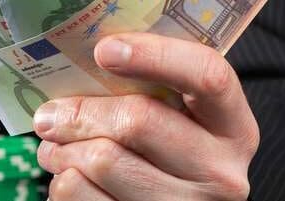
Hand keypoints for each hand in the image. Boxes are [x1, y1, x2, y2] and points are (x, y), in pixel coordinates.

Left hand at [33, 33, 259, 199]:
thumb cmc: (163, 161)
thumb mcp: (177, 125)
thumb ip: (148, 96)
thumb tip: (77, 77)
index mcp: (233, 129)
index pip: (208, 77)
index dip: (155, 56)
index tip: (105, 50)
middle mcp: (219, 172)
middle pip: (138, 121)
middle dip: (80, 112)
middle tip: (51, 114)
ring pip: (101, 160)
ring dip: (62, 151)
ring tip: (57, 150)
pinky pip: (79, 193)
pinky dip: (61, 182)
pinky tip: (70, 178)